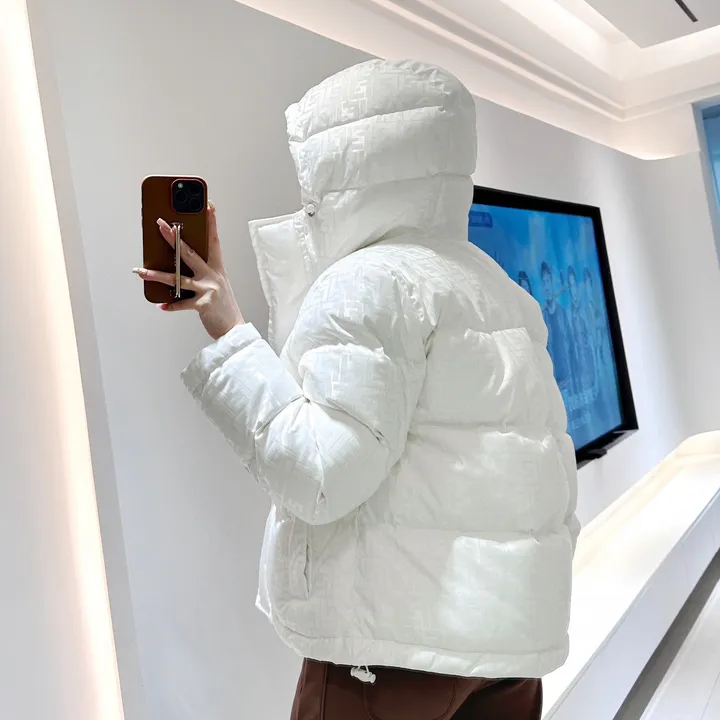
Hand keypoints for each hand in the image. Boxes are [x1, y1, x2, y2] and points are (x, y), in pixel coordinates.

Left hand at [134, 203, 244, 339]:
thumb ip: (201, 273)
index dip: (211, 223)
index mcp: (217, 269)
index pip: (214, 241)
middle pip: (190, 253)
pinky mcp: (203, 304)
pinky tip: (161, 305)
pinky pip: (181, 303)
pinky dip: (171, 305)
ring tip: (142, 271)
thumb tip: (176, 265)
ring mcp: (208, 289)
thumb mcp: (216, 285)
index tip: (208, 206)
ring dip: (157, 275)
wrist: (234, 329)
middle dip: (174, 238)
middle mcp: (213, 276)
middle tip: (161, 225)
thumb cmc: (223, 306)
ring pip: (178, 278)